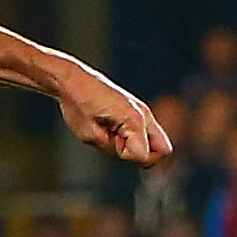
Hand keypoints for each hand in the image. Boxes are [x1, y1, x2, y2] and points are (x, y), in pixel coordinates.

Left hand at [53, 61, 172, 166]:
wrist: (73, 80)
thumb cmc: (78, 105)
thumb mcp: (90, 135)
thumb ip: (112, 149)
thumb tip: (128, 154)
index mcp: (134, 119)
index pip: (144, 155)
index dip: (126, 156)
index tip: (110, 142)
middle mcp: (144, 114)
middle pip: (164, 150)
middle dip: (144, 156)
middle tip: (120, 147)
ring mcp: (142, 111)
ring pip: (157, 141)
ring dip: (138, 146)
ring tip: (114, 134)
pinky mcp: (137, 110)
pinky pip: (146, 132)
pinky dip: (135, 138)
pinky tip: (115, 130)